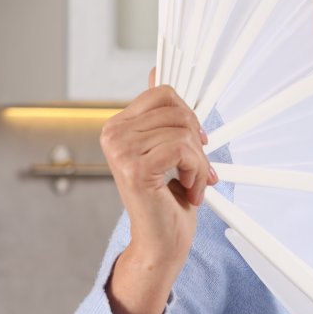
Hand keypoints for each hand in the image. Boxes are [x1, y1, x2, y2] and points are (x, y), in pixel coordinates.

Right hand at [97, 70, 217, 313]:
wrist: (163, 242)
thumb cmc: (168, 198)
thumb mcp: (169, 148)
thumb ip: (162, 114)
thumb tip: (157, 71)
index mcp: (118, 125)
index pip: (165, 92)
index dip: (190, 115)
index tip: (196, 140)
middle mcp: (113, 134)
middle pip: (179, 110)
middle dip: (197, 142)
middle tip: (195, 170)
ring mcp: (120, 150)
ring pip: (184, 131)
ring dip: (199, 162)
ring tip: (191, 184)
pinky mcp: (135, 168)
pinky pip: (184, 150)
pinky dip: (197, 172)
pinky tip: (189, 191)